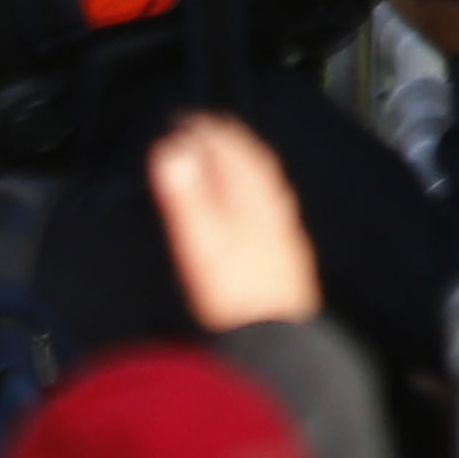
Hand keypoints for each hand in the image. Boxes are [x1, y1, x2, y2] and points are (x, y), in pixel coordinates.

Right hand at [149, 110, 320, 329]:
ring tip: (231, 155)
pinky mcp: (285, 255)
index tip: (186, 120)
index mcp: (251, 200)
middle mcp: (272, 209)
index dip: (206, 132)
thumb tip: (172, 151)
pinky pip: (273, 207)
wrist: (275, 338)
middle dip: (230, 140)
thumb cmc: (234, 292)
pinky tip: (254, 205)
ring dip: (246, 164)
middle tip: (209, 127)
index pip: (231, 153)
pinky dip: (257, 191)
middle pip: (254, 164)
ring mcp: (282, 233)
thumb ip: (187, 194)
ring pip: (267, 185)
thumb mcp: (200, 239)